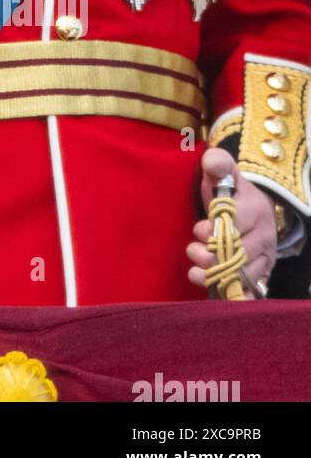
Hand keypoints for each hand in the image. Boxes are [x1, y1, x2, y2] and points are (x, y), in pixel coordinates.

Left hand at [186, 147, 276, 297]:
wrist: (247, 208)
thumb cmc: (229, 191)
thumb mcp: (223, 172)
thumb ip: (217, 163)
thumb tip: (212, 161)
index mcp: (256, 209)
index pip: (237, 223)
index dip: (215, 229)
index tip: (199, 229)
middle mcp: (265, 235)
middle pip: (241, 252)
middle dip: (213, 255)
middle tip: (194, 252)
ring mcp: (265, 256)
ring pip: (244, 273)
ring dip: (218, 276)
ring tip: (195, 273)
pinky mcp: (260, 273)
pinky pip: (251, 288)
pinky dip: (234, 294)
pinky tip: (217, 295)